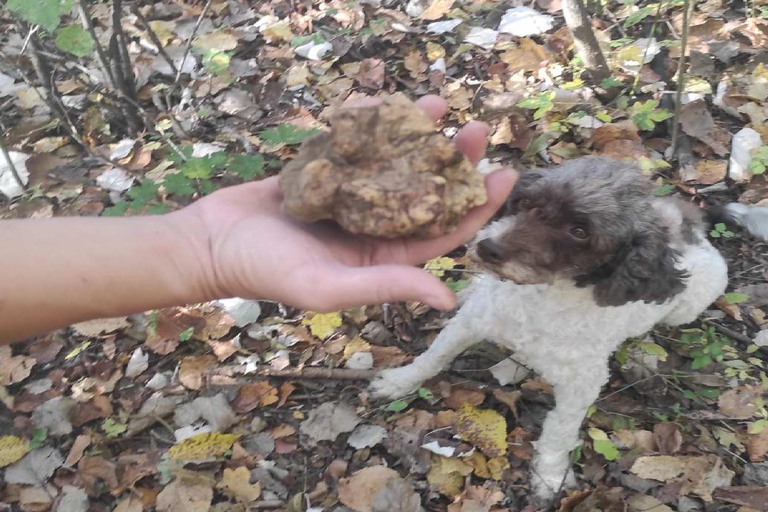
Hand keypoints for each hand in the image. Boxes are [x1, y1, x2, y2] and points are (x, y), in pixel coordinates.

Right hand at [182, 95, 516, 311]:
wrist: (211, 241)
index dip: (477, 206)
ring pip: (396, 162)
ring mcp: (352, 196)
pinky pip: (359, 145)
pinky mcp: (327, 171)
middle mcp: (374, 226)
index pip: (442, 232)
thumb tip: (449, 297)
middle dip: (454, 161)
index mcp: (383, 256)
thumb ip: (387, 285)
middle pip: (426, 191)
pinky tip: (390, 102)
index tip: (504, 173)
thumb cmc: (267, 270)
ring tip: (440, 106)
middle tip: (476, 130)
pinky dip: (374, 124)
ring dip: (419, 135)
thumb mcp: (328, 287)